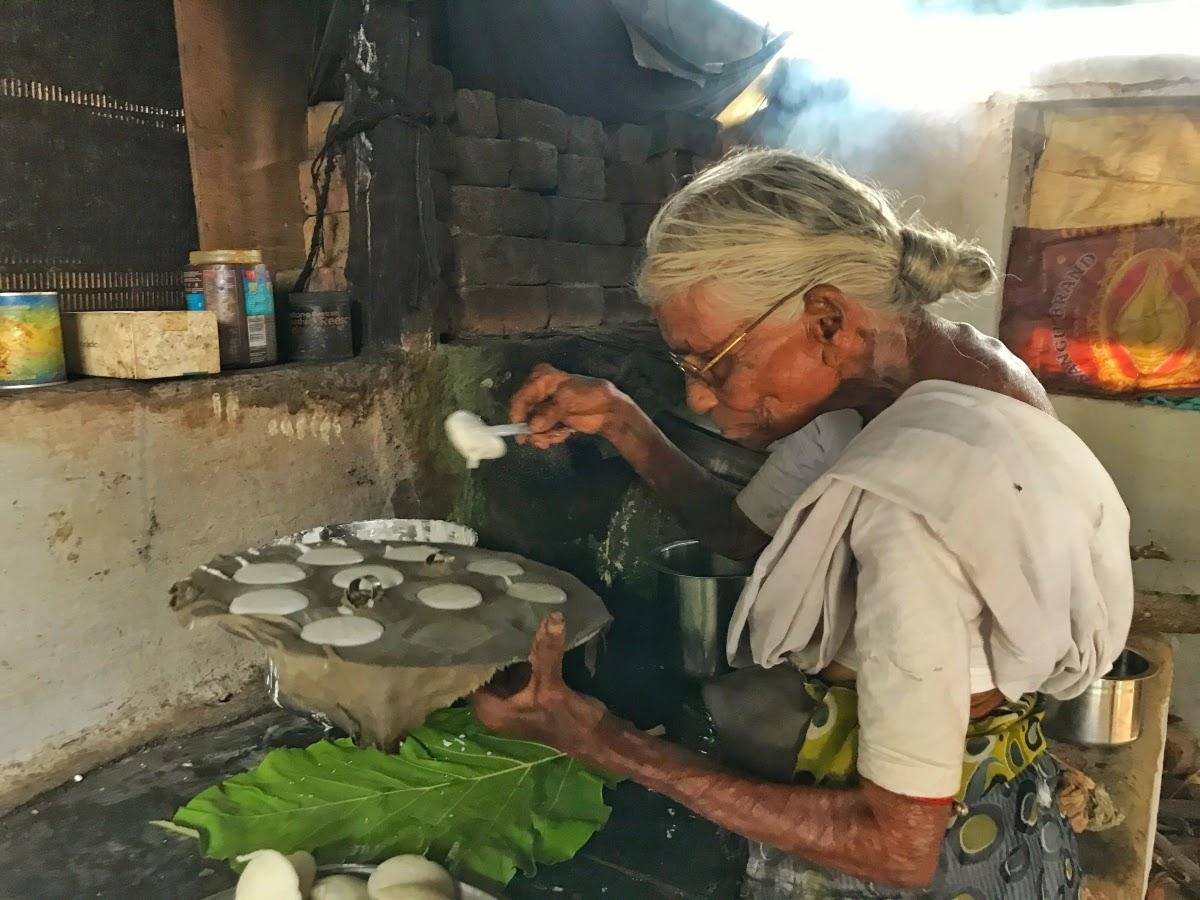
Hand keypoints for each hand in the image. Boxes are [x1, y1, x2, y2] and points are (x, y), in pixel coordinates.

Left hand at [471, 612, 605, 750]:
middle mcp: (496, 707)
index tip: (470, 624)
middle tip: (487, 615)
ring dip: (506, 649)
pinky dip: (520, 655)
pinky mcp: (528, 693)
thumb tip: (552, 617)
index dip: (471, 653)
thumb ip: (547, 653)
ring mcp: (513, 700)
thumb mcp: (552, 686)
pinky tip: (522, 632)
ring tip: (502, 617)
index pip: (469, 677)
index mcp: (490, 711)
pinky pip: (517, 669)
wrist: (594, 737)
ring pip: (503, 668)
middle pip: (486, 670)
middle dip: (490, 646)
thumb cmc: (566, 721)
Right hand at [509, 364, 631, 448]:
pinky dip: (551, 436)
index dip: (519, 414)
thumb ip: (549, 413)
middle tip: (545, 438)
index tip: (523, 429)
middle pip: (523, 414)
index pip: (521, 396)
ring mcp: (543, 408)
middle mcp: (538, 392)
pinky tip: (564, 433)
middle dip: (534, 429)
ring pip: (530, 427)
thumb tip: (533, 426)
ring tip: (560, 433)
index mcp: (541, 378)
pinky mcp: (550, 421)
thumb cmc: (591, 396)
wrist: (608, 410)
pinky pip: (540, 433)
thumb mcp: (568, 400)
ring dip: (544, 435)